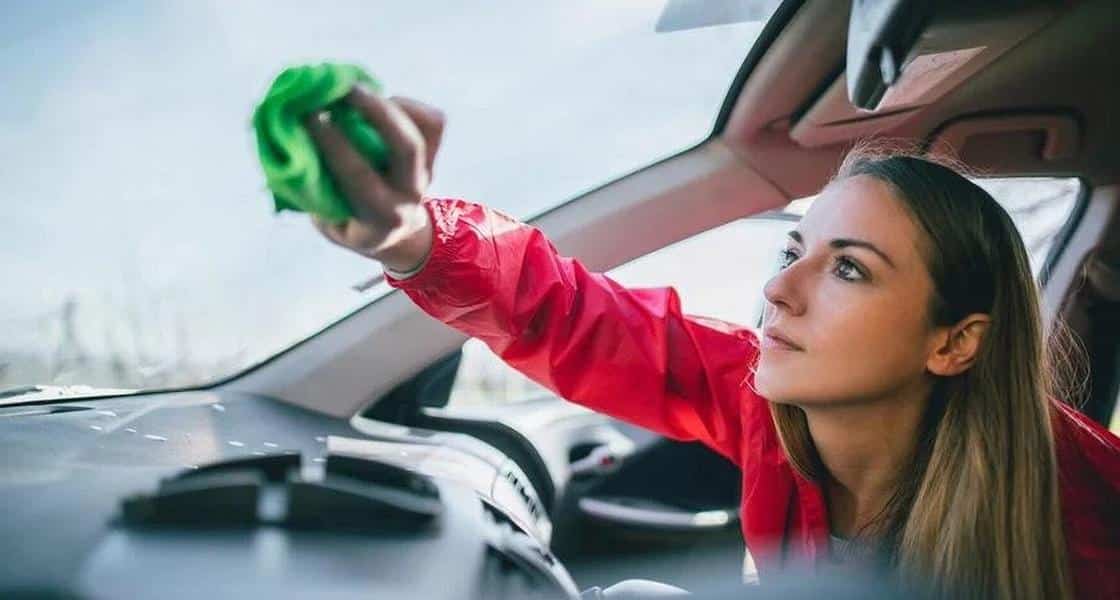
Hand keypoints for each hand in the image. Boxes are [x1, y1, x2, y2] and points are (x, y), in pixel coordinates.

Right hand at [304, 87, 444, 271]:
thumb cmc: (347, 220)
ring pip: (424, 130)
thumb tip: (288, 135)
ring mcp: (427, 174)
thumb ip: (311, 185)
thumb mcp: (328, 218)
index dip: (333, 144)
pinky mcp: (435, 156)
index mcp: (380, 218)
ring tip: (354, 89)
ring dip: (389, 104)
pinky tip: (379, 101)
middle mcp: (410, 196)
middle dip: (375, 112)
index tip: (308, 116)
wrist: (395, 234)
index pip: (359, 177)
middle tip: (343, 88)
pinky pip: (432, 122)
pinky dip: (405, 104)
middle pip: (405, 148)